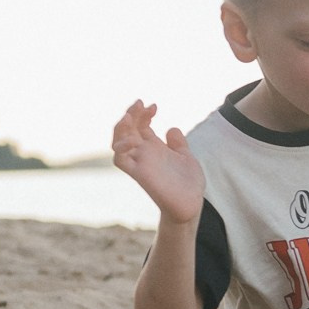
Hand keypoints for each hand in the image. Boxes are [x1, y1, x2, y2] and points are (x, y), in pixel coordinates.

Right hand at [111, 99, 204, 223]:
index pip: (140, 126)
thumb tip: (171, 128)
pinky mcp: (140, 174)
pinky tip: (132, 139)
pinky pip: (120, 161)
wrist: (191, 205)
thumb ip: (177, 143)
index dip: (143, 114)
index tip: (154, 106)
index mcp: (154, 148)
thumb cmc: (188, 184)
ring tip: (129, 116)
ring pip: (117, 143)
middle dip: (131, 114)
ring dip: (120, 128)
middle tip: (140, 103)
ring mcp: (140, 163)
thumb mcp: (185, 157)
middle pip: (127, 130)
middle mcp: (144, 154)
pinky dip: (120, 148)